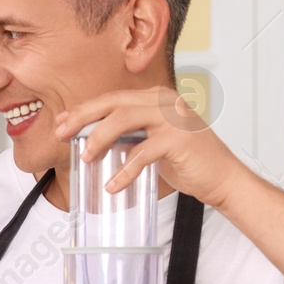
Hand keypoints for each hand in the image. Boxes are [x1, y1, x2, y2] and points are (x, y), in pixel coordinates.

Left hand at [53, 86, 249, 209]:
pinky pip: (142, 153)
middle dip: (82, 118)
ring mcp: (174, 118)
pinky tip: (113, 185)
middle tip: (62, 134)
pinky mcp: (180, 140)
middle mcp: (165, 102)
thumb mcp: (150, 140)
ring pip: (124, 120)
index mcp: (156, 98)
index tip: (62, 123)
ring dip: (99, 138)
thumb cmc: (186, 160)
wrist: (222, 178)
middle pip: (113, 103)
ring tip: (86, 158)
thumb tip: (88, 137)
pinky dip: (124, 171)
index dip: (84, 110)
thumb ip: (126, 134)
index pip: (113, 98)